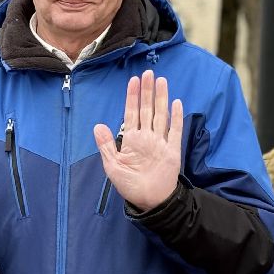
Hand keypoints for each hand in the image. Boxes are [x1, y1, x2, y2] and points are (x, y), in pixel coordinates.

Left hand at [93, 70, 182, 212]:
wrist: (149, 201)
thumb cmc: (129, 185)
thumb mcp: (112, 166)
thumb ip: (106, 145)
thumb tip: (97, 125)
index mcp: (132, 139)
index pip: (132, 113)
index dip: (132, 96)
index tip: (133, 80)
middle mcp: (147, 137)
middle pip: (147, 109)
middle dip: (147, 91)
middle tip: (148, 72)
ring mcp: (160, 142)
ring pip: (160, 115)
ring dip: (161, 98)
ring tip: (161, 81)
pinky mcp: (172, 151)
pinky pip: (175, 131)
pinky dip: (176, 117)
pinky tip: (176, 103)